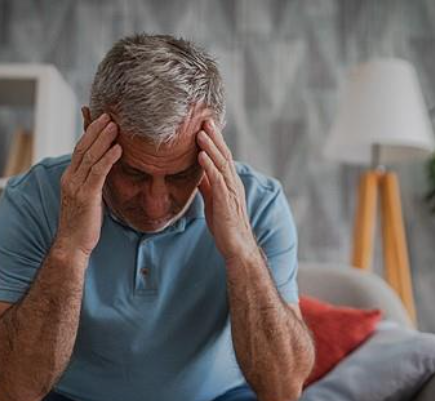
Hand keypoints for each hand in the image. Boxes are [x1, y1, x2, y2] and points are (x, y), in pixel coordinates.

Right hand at [55, 107, 121, 257]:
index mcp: (70, 178)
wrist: (72, 245)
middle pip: (83, 147)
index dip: (89, 133)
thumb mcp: (88, 198)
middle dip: (96, 129)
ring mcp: (76, 186)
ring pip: (90, 156)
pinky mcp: (86, 196)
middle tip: (109, 114)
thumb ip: (94, 183)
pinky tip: (118, 149)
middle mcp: (70, 178)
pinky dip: (108, 158)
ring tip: (115, 125)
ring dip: (103, 139)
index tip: (100, 119)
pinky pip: (98, 172)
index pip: (79, 149)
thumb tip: (107, 172)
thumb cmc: (82, 225)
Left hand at [197, 119, 258, 262]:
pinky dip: (209, 167)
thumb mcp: (213, 200)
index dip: (215, 140)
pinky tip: (201, 156)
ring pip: (221, 164)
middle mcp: (233, 183)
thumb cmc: (225, 225)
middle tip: (204, 119)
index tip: (206, 124)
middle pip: (223, 155)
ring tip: (200, 133)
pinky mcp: (226, 202)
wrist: (236, 246)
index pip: (222, 157)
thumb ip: (207, 185)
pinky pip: (217, 180)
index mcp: (229, 182)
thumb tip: (198, 171)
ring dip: (210, 147)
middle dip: (214, 137)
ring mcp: (231, 192)